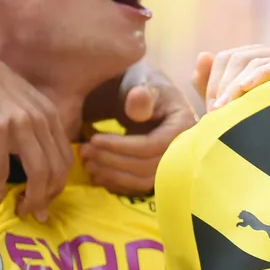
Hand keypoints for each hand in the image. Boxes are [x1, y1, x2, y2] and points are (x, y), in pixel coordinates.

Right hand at [0, 36, 72, 220]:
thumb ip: (33, 122)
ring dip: (30, 199)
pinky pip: (1, 170)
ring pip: (37, 174)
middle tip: (36, 214)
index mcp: (49, 114)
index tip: (46, 200)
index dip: (58, 184)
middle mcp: (41, 120)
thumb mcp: (19, 99)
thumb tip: (37, 151)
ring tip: (20, 212)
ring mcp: (20, 125)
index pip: (65, 158)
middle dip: (48, 197)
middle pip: (57, 170)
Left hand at [83, 66, 196, 195]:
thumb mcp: (141, 83)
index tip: (94, 139)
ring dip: (112, 175)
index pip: (154, 145)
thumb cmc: (142, 87)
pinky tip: (96, 173)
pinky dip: (115, 183)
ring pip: (143, 181)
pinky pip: (138, 186)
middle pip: (148, 167)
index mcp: (183, 125)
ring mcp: (171, 165)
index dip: (123, 146)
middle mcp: (183, 150)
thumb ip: (140, 93)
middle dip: (113, 161)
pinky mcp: (157, 174)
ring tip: (87, 162)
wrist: (144, 98)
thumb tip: (138, 101)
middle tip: (85, 151)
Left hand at [192, 44, 269, 111]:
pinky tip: (246, 88)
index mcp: (254, 57)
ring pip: (252, 62)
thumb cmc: (261, 120)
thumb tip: (203, 55)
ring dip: (235, 86)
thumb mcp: (228, 104)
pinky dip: (258, 76)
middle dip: (222, 86)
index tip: (210, 109)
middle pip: (236, 58)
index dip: (213, 81)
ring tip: (226, 108)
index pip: (225, 57)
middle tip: (216, 112)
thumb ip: (208, 83)